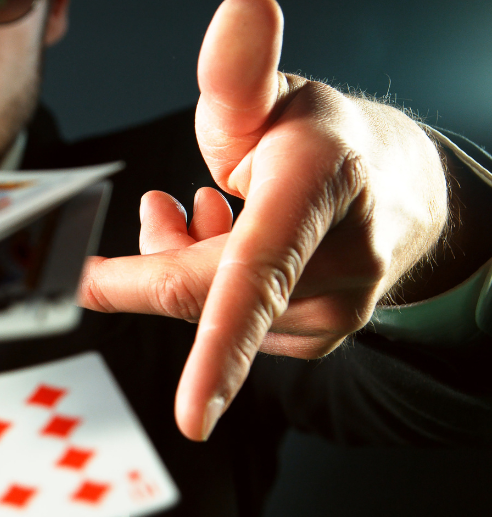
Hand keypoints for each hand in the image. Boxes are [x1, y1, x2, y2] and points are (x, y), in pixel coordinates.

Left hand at [78, 0, 447, 440]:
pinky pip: (230, 327)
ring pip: (208, 311)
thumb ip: (239, 70)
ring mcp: (337, 309)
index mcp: (320, 190)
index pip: (258, 275)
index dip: (218, 348)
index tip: (191, 416)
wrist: (396, 186)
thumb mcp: (275, 96)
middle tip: (154, 208)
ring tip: (201, 210)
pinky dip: (206, 291)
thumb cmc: (322, 140)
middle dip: (150, 262)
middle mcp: (340, 261)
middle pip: (203, 293)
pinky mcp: (320, 338)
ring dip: (180, 265)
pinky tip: (224, 246)